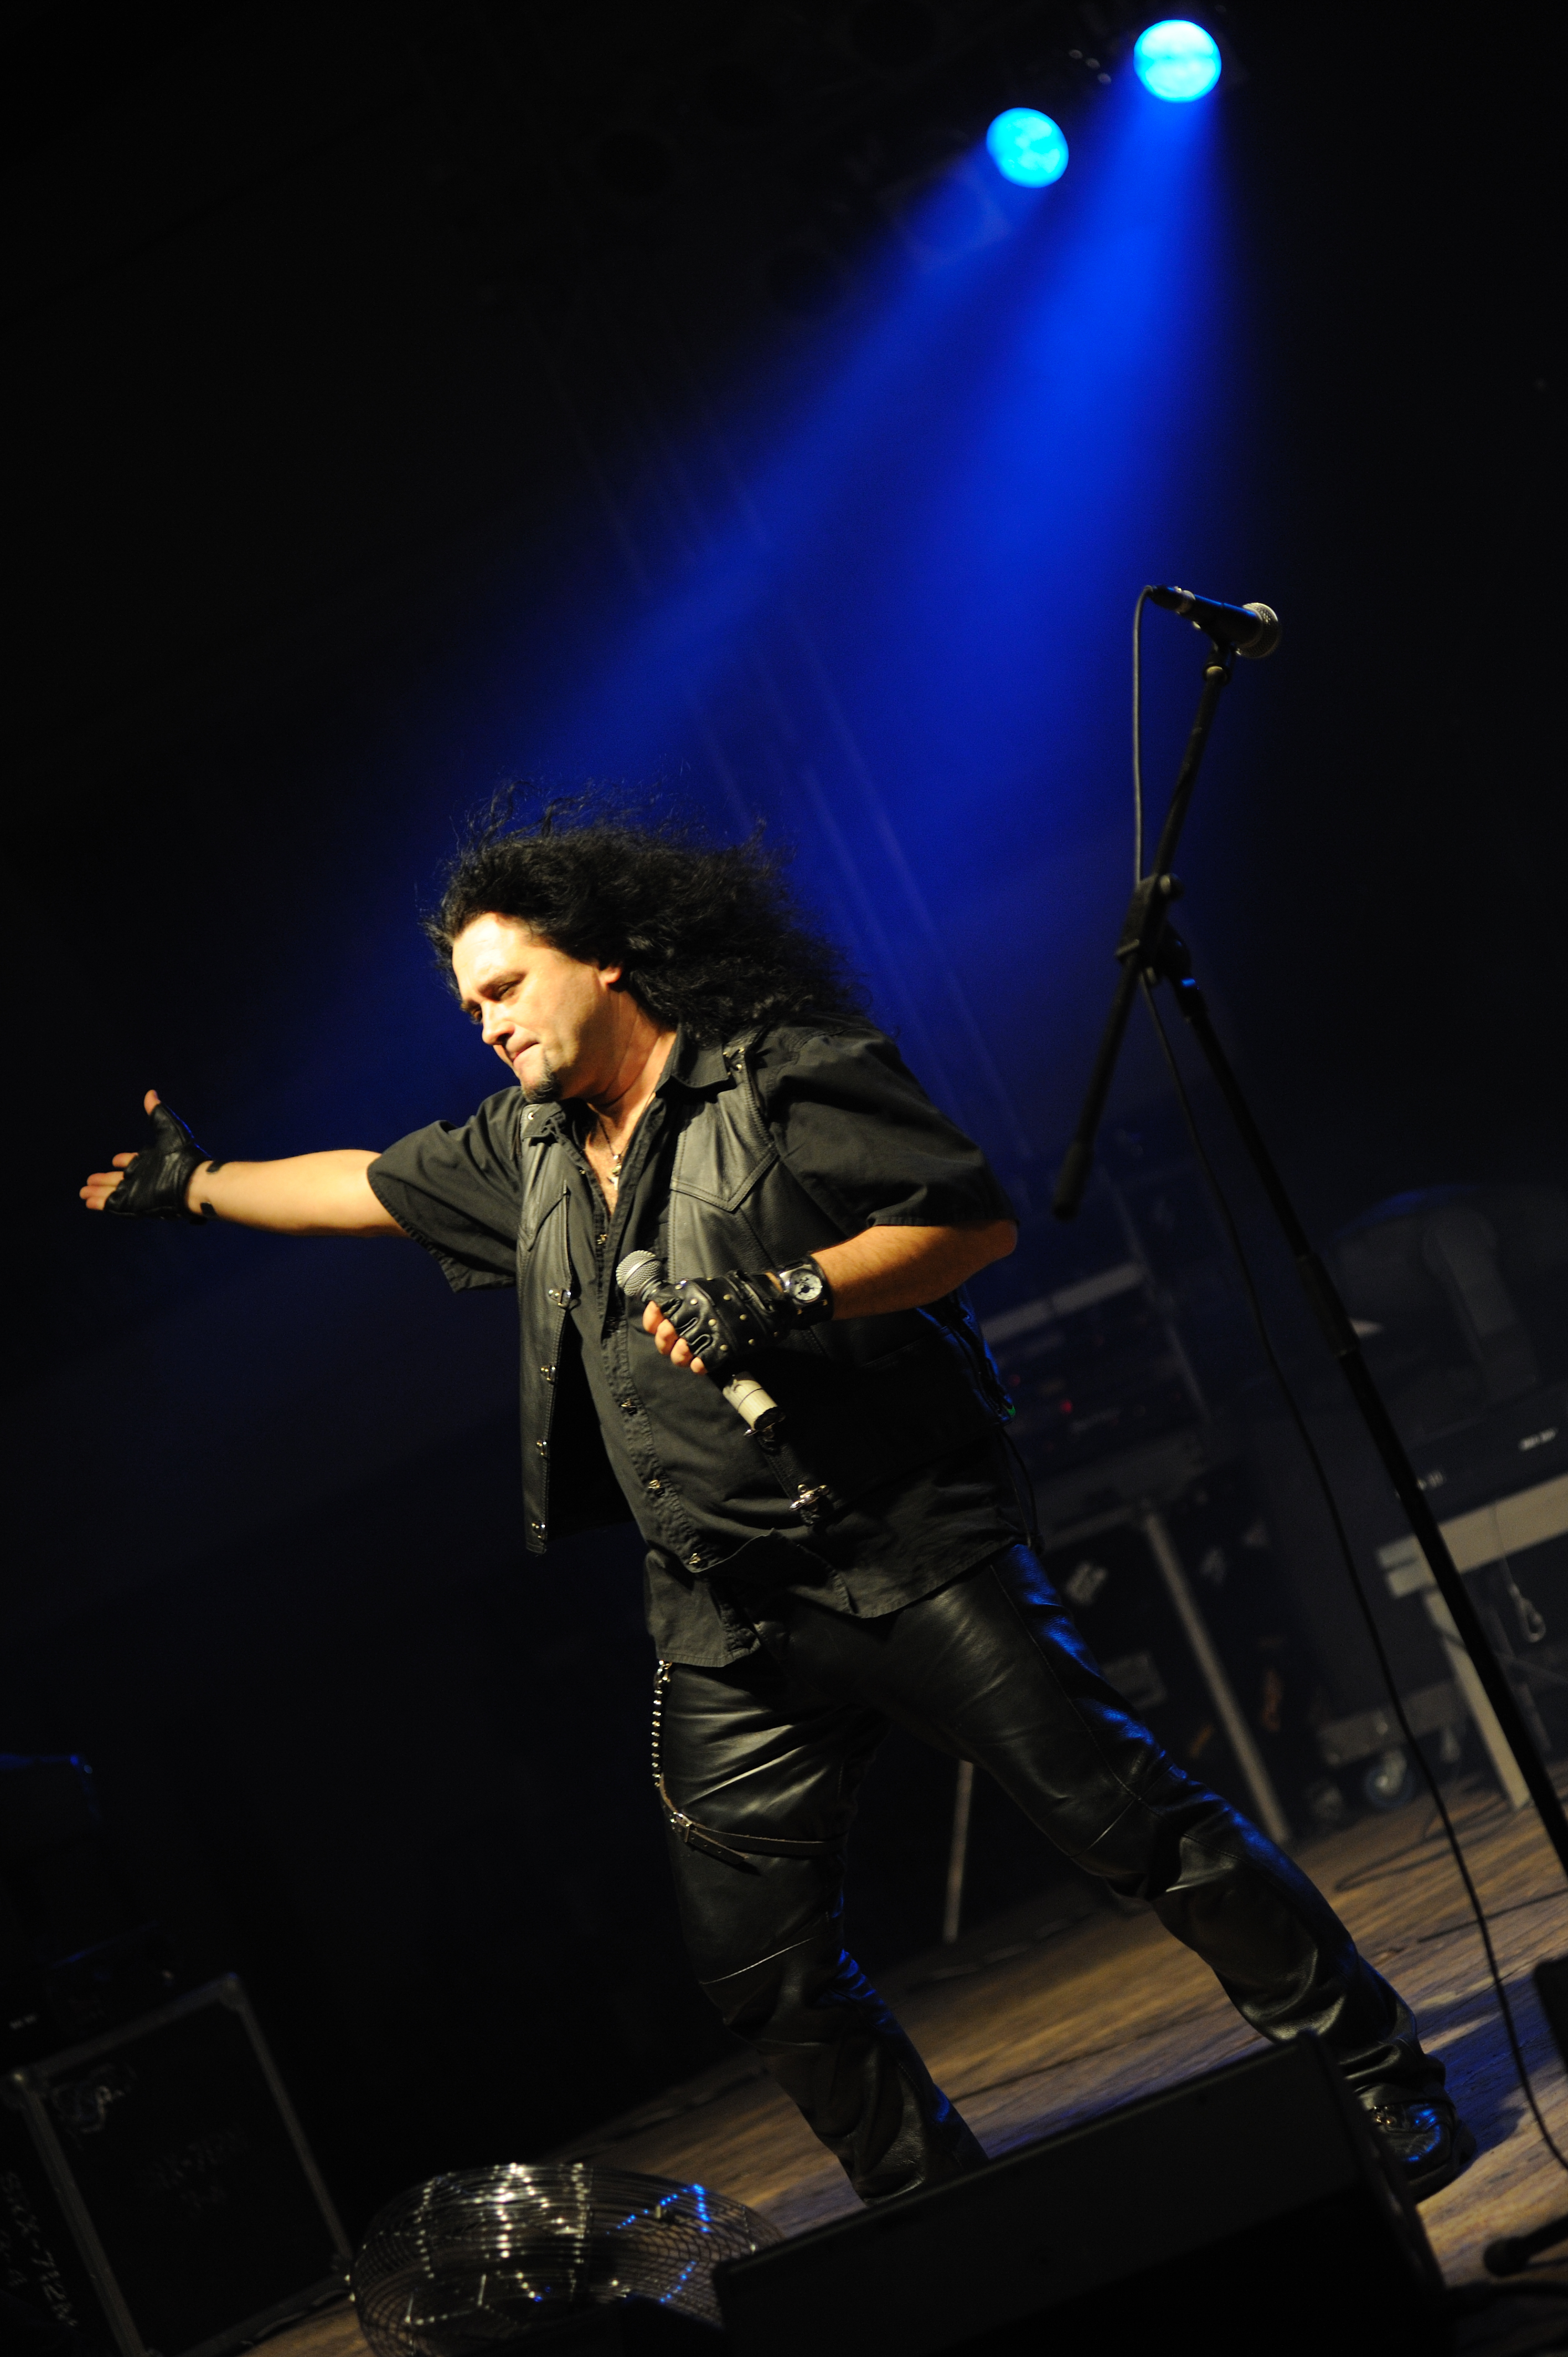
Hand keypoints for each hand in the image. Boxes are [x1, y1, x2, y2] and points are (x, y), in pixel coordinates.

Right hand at [82, 1091, 214, 1220]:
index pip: (133, 1162)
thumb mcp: (168, 1129)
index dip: (123, 1161)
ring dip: (97, 1192)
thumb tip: (150, 1093)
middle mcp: (142, 1178)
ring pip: (112, 1193)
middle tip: (90, 1180)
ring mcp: (137, 1193)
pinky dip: (100, 1203)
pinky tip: (88, 1201)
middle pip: (118, 1180)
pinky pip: (113, 1205)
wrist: (192, 1181)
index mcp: (150, 1161)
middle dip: (103, 1180)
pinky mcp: (134, 1204)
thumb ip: (156, 1113)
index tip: (115, 1160)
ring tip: (83, 1192)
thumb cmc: (183, 1155)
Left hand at [641, 1260, 832, 1375]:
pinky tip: (703, 1363)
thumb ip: (686, 1298)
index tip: (655, 1327)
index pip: (657, 1307)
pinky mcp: (725, 1345)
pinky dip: (699, 1366)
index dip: (652, 1321)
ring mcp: (711, 1329)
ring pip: (681, 1351)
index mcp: (690, 1293)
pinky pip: (703, 1362)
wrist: (769, 1299)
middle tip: (673, 1348)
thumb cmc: (737, 1294)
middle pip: (665, 1334)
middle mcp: (697, 1310)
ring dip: (681, 1358)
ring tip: (688, 1357)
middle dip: (665, 1345)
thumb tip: (664, 1312)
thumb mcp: (707, 1288)